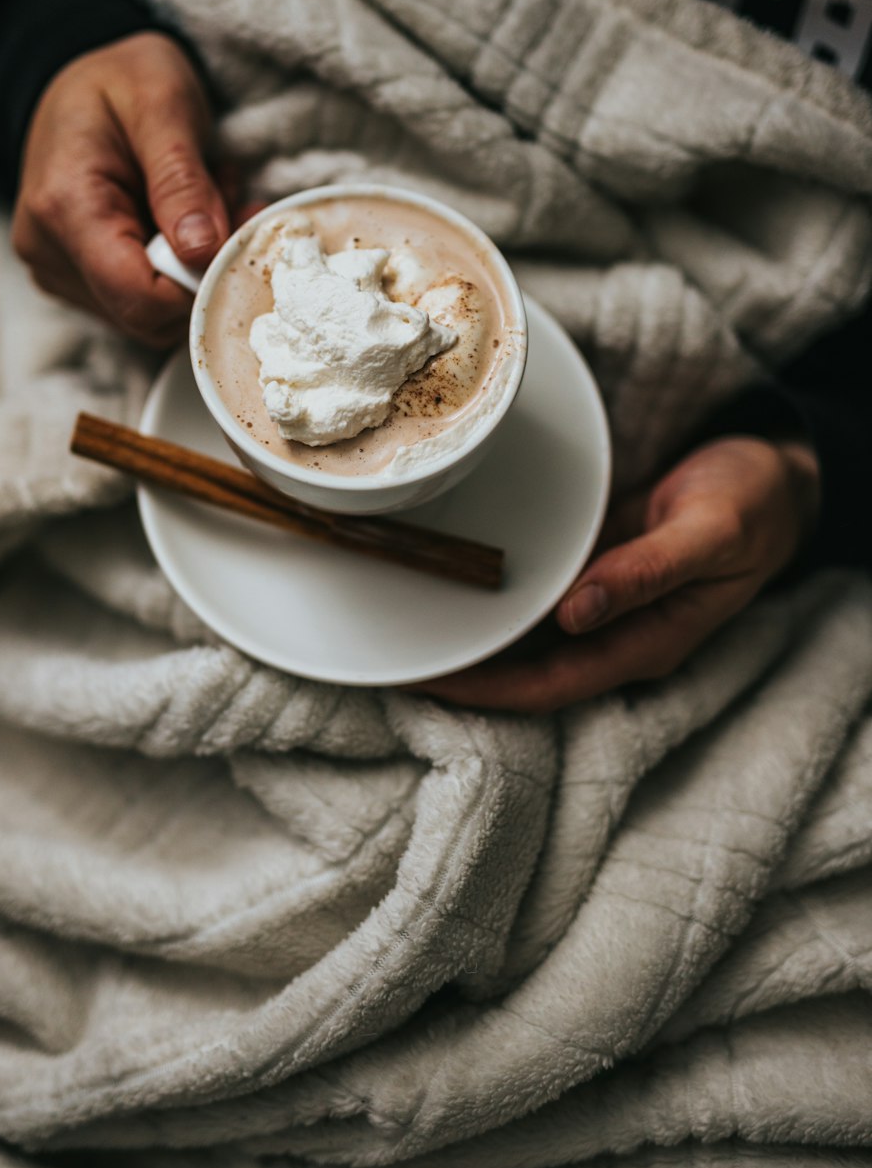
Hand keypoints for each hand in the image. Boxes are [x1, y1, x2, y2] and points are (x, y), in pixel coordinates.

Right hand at [12, 32, 229, 345]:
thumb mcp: (162, 103)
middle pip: (146, 315)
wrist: (80, 78)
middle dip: (203, 272)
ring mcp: (57, 270)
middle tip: (232, 205)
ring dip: (194, 267)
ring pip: (149, 314)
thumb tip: (201, 251)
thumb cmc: (122, 79)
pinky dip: (177, 268)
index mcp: (63, 207)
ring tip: (205, 201)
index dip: (199, 285)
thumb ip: (181, 180)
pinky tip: (182, 219)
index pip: (138, 297)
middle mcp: (47, 250)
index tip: (236, 236)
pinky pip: (140, 300)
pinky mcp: (75, 278)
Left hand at [412, 436, 820, 713]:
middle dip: (459, 668)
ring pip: (522, 633)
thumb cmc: (752, 506)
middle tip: (391, 651)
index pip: (546, 686)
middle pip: (521, 669)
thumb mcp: (711, 533)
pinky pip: (534, 591)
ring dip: (469, 630)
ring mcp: (601, 601)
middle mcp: (613, 631)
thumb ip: (646, 572)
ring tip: (402, 615)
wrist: (776, 477)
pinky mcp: (594, 566)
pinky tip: (451, 572)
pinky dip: (493, 590)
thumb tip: (577, 614)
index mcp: (645, 641)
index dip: (484, 690)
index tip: (426, 679)